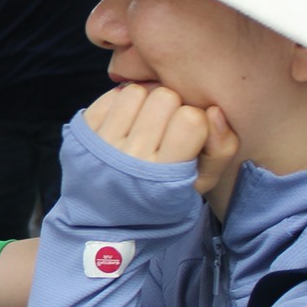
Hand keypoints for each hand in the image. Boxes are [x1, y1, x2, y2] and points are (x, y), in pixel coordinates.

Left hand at [84, 84, 238, 195]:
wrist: (109, 216)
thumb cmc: (164, 195)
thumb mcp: (201, 182)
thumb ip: (222, 148)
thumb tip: (214, 110)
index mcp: (166, 174)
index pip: (191, 119)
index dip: (195, 120)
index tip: (188, 134)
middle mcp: (132, 159)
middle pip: (164, 97)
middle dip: (171, 107)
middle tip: (166, 127)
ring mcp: (103, 144)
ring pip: (137, 91)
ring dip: (146, 101)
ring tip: (145, 122)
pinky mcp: (84, 131)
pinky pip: (112, 94)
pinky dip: (123, 101)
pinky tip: (127, 120)